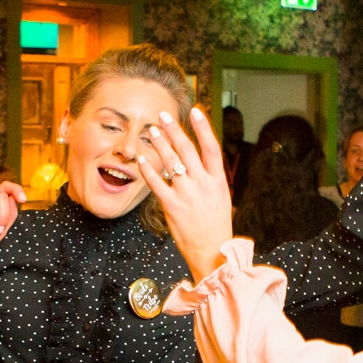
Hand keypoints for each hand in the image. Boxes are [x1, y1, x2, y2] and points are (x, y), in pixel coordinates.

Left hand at [138, 107, 231, 281]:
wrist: (212, 250)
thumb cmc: (216, 225)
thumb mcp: (221, 197)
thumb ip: (210, 178)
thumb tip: (199, 160)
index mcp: (218, 181)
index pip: (212, 147)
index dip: (203, 128)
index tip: (196, 112)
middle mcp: (203, 184)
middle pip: (187, 150)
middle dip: (174, 130)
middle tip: (163, 116)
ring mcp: (187, 194)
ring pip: (171, 163)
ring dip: (160, 145)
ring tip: (152, 131)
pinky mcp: (172, 206)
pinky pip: (157, 183)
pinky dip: (149, 170)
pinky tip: (142, 159)